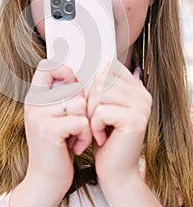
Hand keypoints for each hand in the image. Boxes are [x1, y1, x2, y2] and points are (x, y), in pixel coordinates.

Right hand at [11, 60, 91, 205]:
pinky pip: (81, 121)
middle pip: (73, 88)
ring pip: (79, 104)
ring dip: (86, 123)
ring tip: (77, 135)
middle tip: (77, 124)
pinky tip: (76, 145)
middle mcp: (34, 103)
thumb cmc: (56, 146)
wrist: (45, 179)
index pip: (46, 66)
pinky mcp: (49, 130)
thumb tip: (79, 77)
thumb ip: (61, 97)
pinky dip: (85, 135)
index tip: (73, 84)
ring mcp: (39, 116)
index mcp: (34, 97)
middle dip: (83, 107)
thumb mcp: (53, 117)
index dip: (63, 69)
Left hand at [87, 60, 151, 189]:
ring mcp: (141, 107)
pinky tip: (102, 137)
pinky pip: (102, 111)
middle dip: (90, 100)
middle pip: (102, 79)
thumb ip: (103, 86)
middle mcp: (142, 95)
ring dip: (91, 113)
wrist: (115, 170)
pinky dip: (95, 125)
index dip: (95, 83)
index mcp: (136, 89)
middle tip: (93, 119)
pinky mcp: (135, 120)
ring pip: (100, 93)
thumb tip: (95, 63)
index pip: (110, 68)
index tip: (95, 103)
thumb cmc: (106, 138)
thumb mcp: (103, 107)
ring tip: (97, 127)